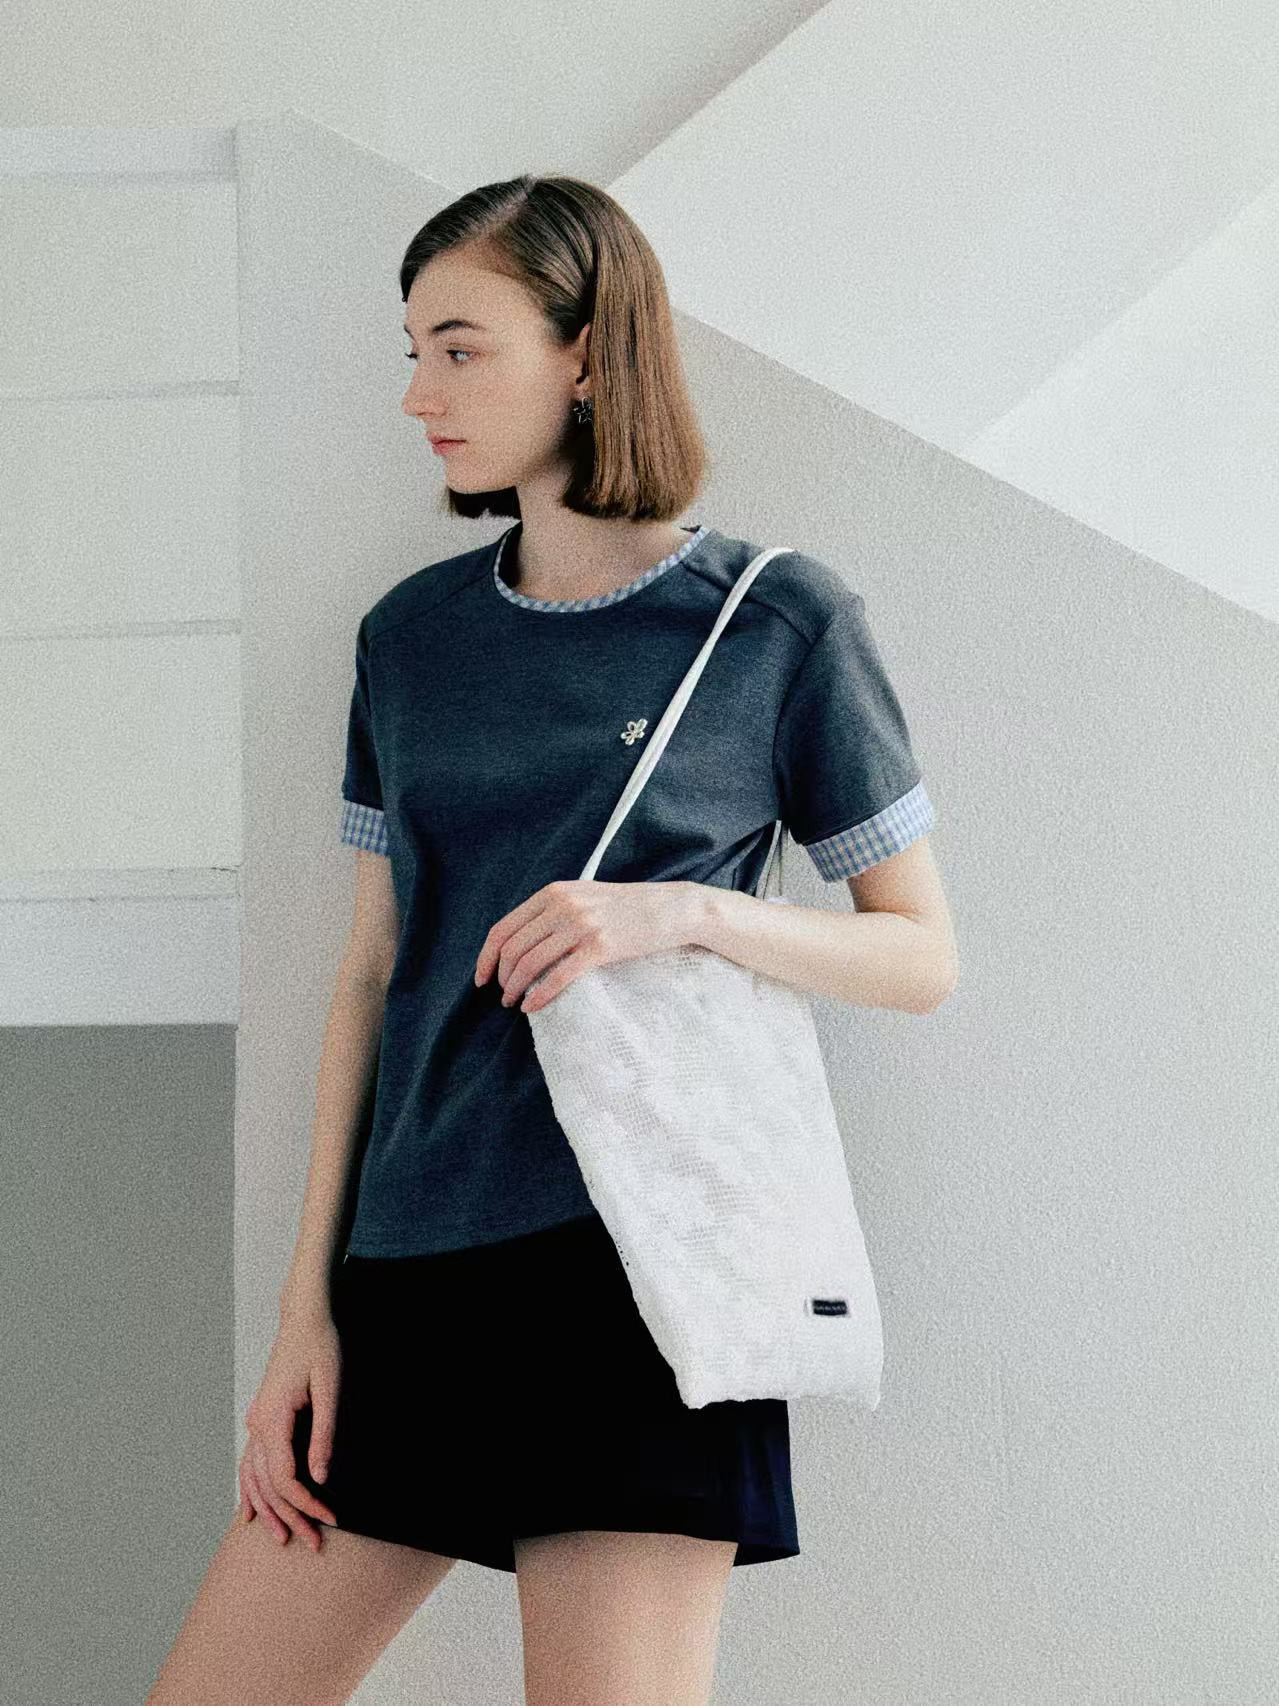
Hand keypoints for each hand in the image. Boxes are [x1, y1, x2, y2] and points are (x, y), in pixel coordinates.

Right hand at [237, 1317, 341, 1551]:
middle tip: (315, 1544)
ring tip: (283, 1540)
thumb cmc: (321, 1347)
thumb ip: (324, 1433)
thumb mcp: (330, 1388)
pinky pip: (251, 1464)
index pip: (285, 1478)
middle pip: (268, 1485)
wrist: (304, 1318)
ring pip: (254, 1478)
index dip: (306, 1505)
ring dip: (269, 1511)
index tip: (330, 1521)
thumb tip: (320, 1477)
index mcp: (273, 1418)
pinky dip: (251, 1491)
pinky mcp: (261, 1419)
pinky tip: (252, 1513)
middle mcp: (258, 1424)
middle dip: (291, 1517)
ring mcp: (255, 1422)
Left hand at [474, 879, 694, 1014]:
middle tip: (502, 996)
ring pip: (530, 963)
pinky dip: (540, 995)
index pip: (504, 927)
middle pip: (513, 948)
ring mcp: (581, 926)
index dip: (486, 957)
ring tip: (514, 1003)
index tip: (482, 978)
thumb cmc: (627, 907)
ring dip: (515, 988)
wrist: (670, 909)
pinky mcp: (600, 947)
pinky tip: (533, 1006)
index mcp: (553, 893)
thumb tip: (521, 942)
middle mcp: (562, 906)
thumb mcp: (584, 896)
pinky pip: (559, 976)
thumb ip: (553, 910)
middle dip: (501, 977)